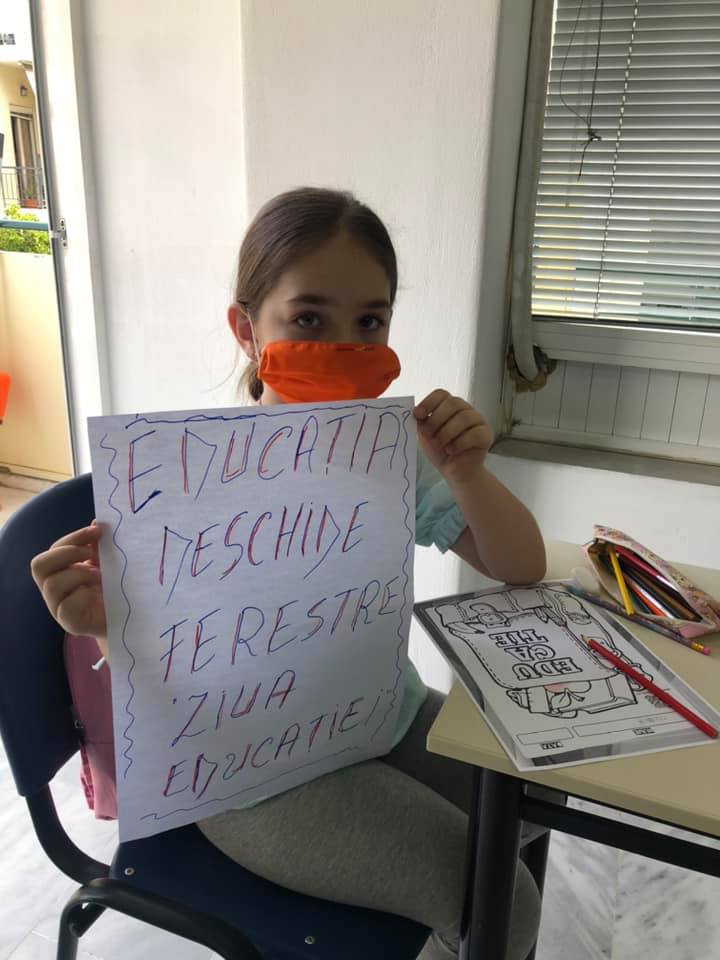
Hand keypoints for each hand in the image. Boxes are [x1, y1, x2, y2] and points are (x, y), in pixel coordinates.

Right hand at [30, 523, 106, 640]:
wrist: (130, 618)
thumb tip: (96, 522)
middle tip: (90, 555)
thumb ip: (98, 547)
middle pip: (39, 565)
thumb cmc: (114, 589)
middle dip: (67, 554)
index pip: (53, 550)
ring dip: (79, 575)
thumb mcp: (107, 564)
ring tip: (100, 577)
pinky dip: (83, 596)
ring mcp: (59, 608)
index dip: (73, 538)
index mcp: (60, 572)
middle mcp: (54, 590)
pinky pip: (66, 607)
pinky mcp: (71, 624)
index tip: (97, 531)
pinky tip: (96, 595)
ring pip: (52, 585)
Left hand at [414, 389, 493, 479]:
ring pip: (465, 417)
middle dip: (437, 419)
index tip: (418, 414)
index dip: (429, 402)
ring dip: (447, 432)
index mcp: (449, 406)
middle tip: (428, 434)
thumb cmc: (440, 450)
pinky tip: (451, 450)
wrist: (454, 471)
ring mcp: (478, 421)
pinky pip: (475, 433)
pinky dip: (459, 443)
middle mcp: (465, 409)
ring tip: (440, 444)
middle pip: (453, 403)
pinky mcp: (486, 434)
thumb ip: (422, 422)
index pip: (441, 394)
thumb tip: (416, 411)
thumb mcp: (425, 435)